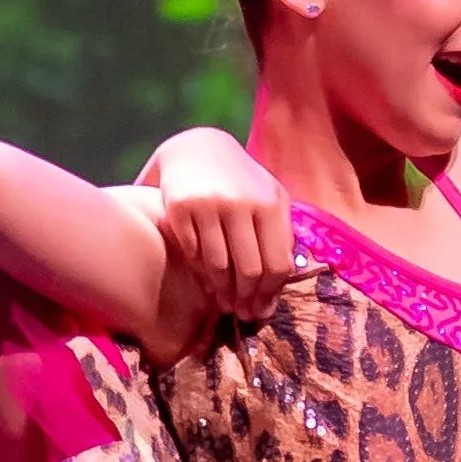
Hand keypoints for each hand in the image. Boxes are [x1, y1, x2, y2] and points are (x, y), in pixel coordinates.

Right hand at [140, 130, 292, 321]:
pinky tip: (205, 280)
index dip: (270, 294)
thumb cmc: (240, 180)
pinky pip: (193, 254)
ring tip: (224, 303)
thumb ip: (280, 235)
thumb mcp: (269, 197)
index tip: (262, 310)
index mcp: (271, 203)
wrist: (196, 147)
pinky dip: (200, 273)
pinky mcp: (180, 208)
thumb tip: (280, 285)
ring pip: (219, 268)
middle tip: (241, 314)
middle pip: (250, 271)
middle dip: (246, 300)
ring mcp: (209, 205)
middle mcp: (241, 203)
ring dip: (222, 293)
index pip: (277, 264)